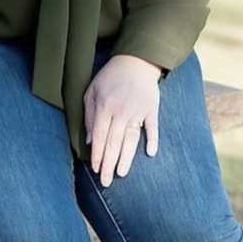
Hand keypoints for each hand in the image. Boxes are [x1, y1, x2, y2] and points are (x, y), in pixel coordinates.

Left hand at [83, 54, 160, 186]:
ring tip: (121, 174)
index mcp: (105, 106)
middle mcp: (122, 111)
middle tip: (106, 181)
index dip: (98, 155)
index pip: (100, 137)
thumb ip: (89, 115)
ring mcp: (138, 111)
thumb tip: (91, 140)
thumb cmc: (110, 76)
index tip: (95, 169)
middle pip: (115, 143)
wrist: (136, 60)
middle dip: (109, 164)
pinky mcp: (152, 109)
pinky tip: (150, 153)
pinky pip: (152, 127)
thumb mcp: (92, 90)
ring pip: (132, 139)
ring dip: (126, 158)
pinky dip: (153, 140)